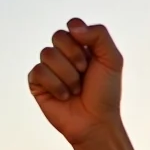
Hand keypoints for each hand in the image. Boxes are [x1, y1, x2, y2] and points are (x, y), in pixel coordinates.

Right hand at [27, 18, 123, 147]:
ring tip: (76, 90)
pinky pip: (39, 71)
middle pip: (58, 36)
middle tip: (84, 75)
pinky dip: (56, 86)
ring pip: (48, 54)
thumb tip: (72, 27)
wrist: (97, 122)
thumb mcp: (112, 61)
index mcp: (79, 47)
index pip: (72, 26)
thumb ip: (100, 35)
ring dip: (68, 76)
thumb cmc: (105, 94)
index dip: (82, 41)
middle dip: (76, 58)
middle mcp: (62, 55)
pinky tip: (65, 97)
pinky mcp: (37, 82)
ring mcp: (48, 68)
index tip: (91, 59)